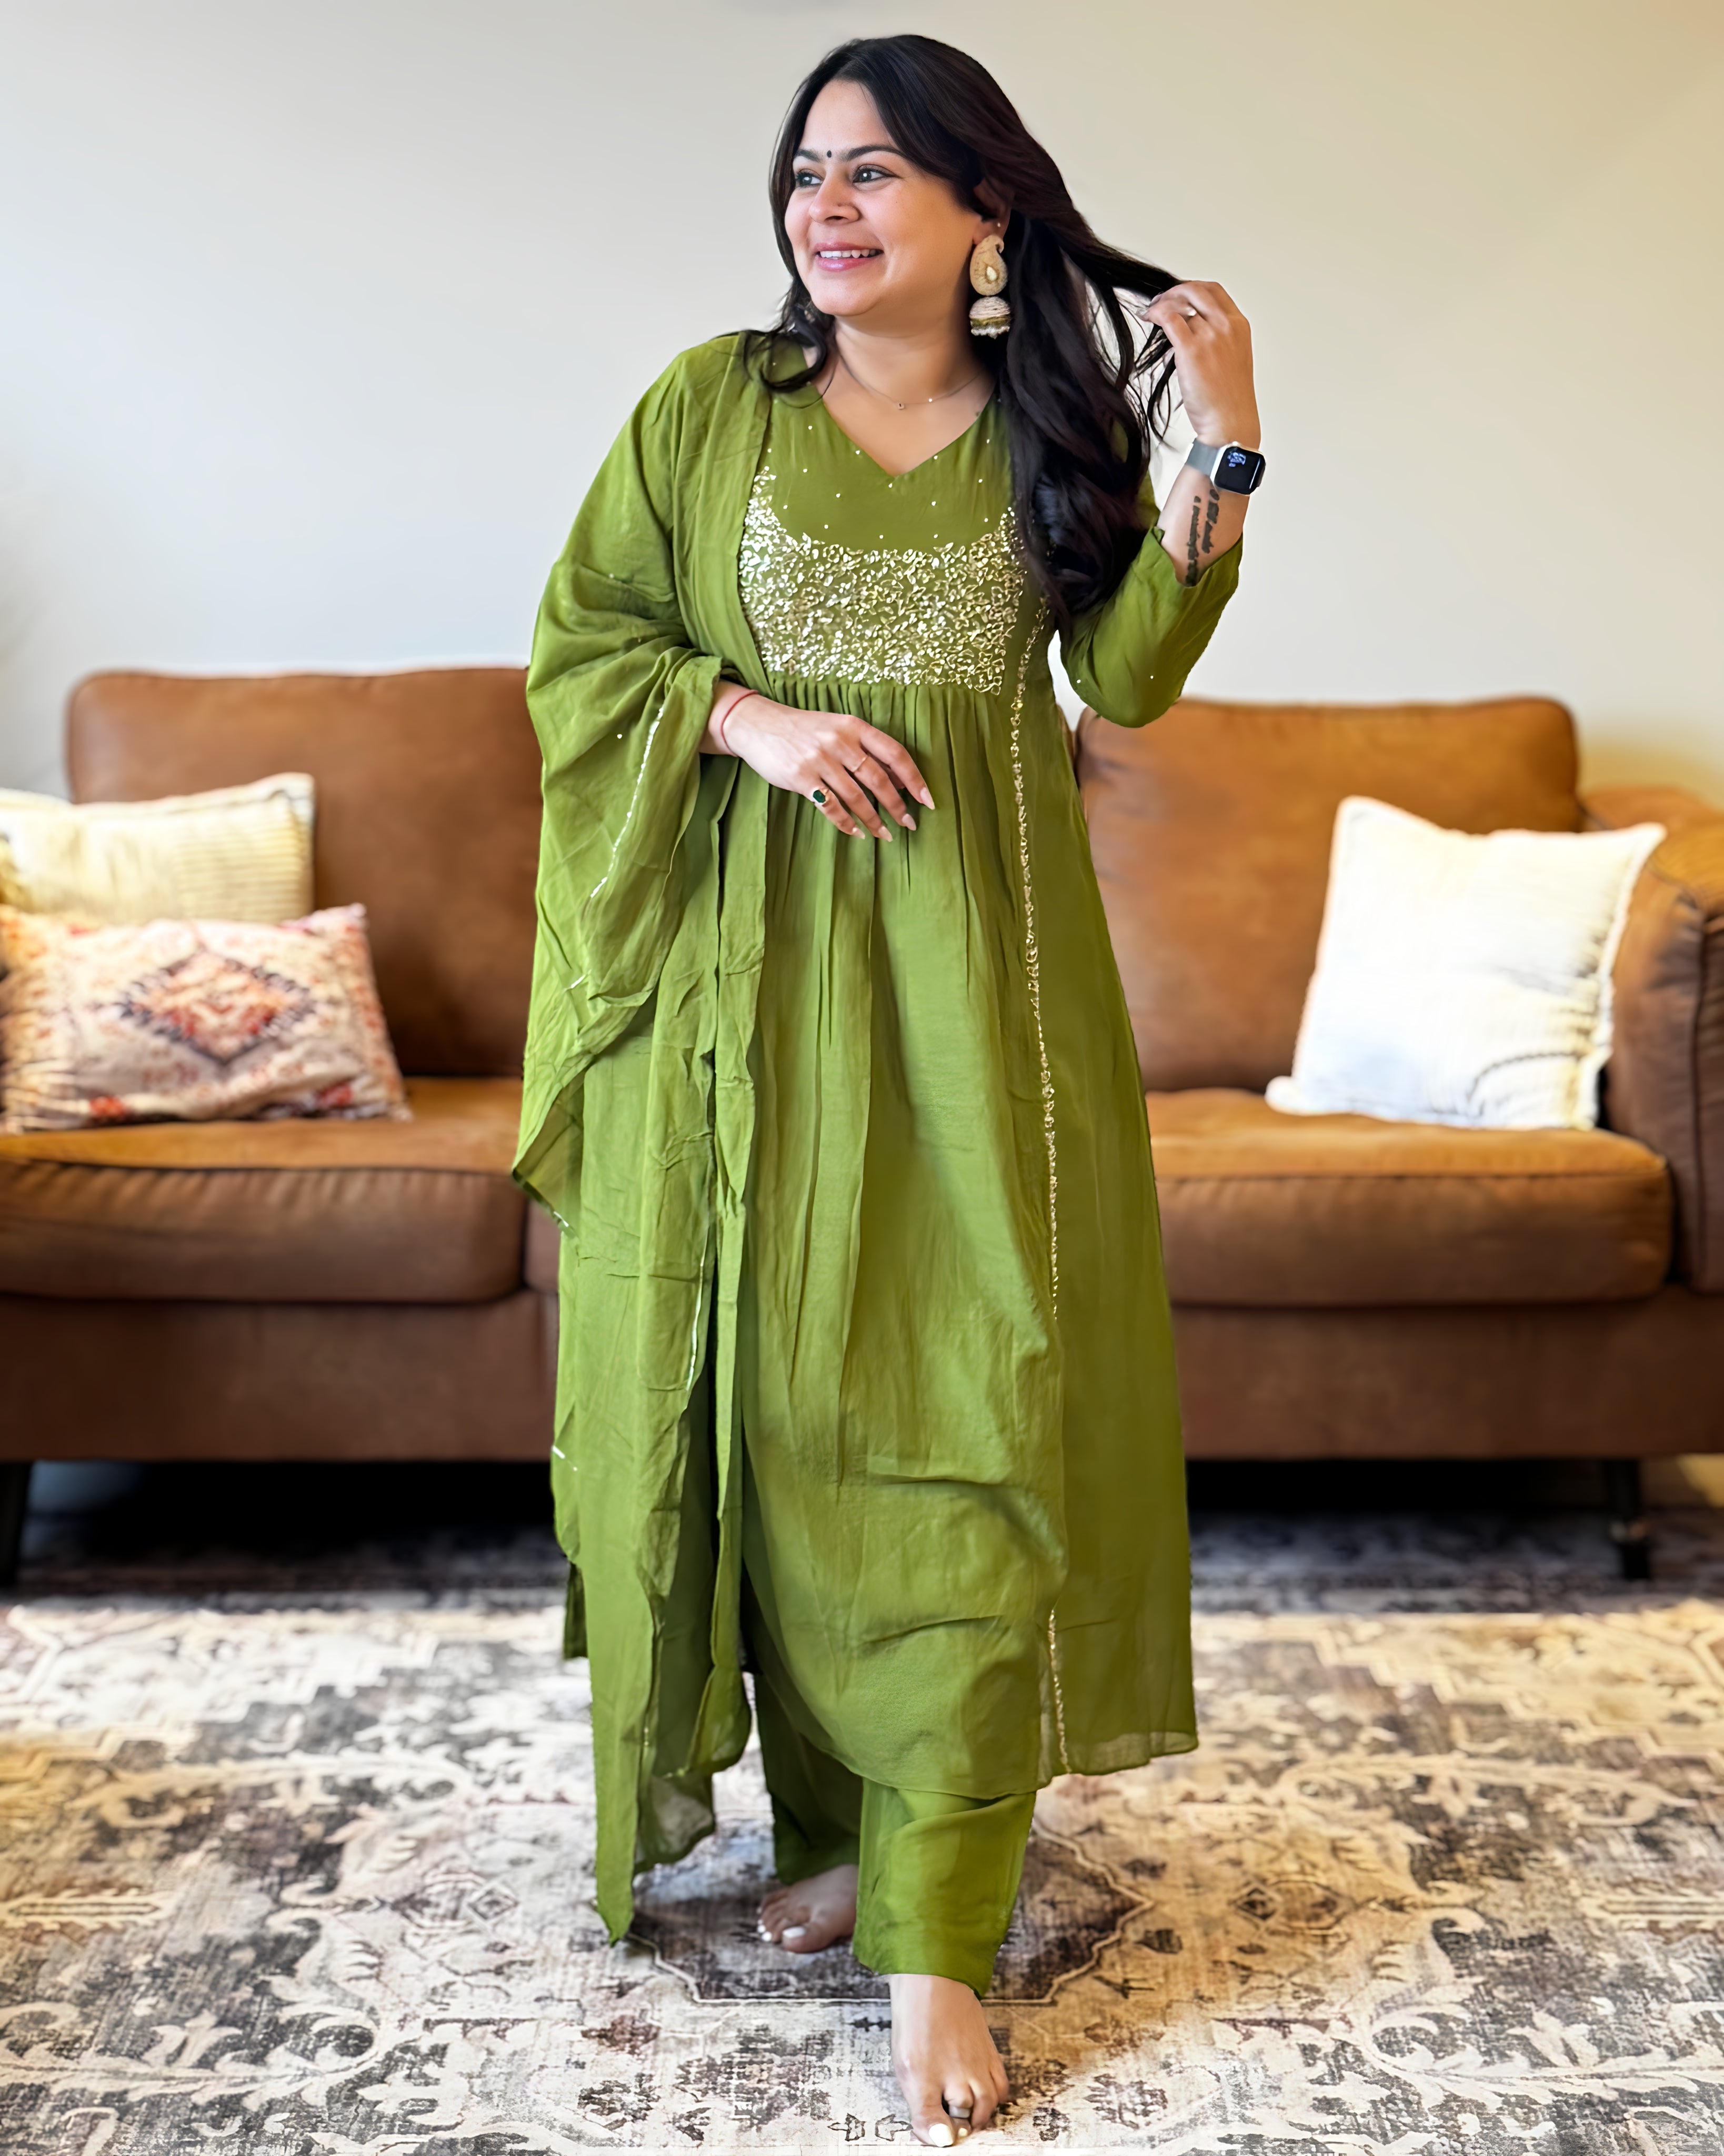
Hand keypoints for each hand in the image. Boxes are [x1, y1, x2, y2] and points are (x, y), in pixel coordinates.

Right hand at [707, 689, 931, 839]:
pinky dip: (845, 823)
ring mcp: (820, 760)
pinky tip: (855, 832)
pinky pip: (831, 807)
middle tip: (909, 824)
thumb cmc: (804, 730)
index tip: (927, 800)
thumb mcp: (838, 729)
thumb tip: (899, 779)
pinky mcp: (801, 777)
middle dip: (897, 806)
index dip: (914, 779)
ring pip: (856, 797)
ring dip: (873, 820)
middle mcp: (840, 742)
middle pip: (878, 780)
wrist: (759, 724)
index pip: (894, 754)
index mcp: (854, 727)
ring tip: (884, 835)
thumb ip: (866, 750)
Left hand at [1137, 280, 1258, 450]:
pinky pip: (1169, 318)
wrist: (1230, 421)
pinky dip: (1156, 312)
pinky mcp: (1192, 349)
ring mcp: (1210, 335)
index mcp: (1239, 326)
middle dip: (1174, 291)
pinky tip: (1149, 317)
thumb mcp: (1231, 359)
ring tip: (1152, 313)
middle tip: (1160, 301)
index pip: (1214, 291)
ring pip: (1180, 304)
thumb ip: (1215, 339)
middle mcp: (1226, 326)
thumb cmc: (1228, 399)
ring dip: (1162, 304)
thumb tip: (1187, 332)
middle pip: (1196, 291)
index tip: (1179, 296)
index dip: (1192, 289)